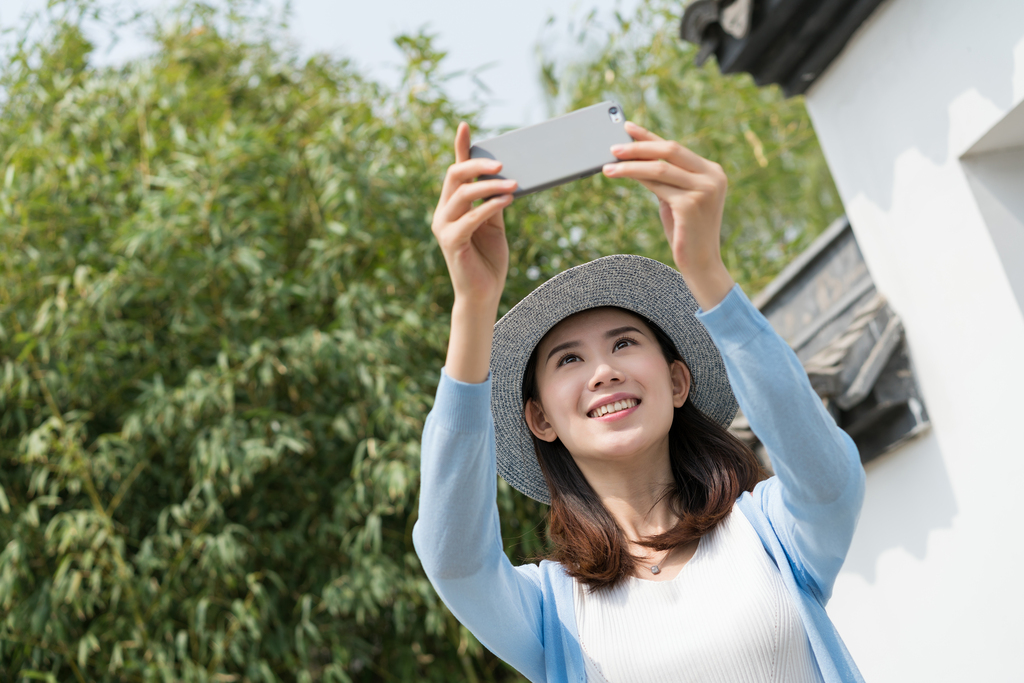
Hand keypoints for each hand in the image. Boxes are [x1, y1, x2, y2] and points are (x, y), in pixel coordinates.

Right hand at [432, 121, 515, 309]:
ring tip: (513, 184)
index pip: (455, 172)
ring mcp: (444, 227)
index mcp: (452, 207)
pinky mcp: (452, 242)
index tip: (465, 126)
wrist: (483, 295)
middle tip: (503, 163)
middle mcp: (443, 213)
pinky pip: (471, 216)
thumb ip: (493, 202)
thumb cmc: (488, 260)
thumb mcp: (494, 225)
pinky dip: (489, 205)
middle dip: (478, 165)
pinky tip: (508, 199)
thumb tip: (504, 178)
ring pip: (463, 193)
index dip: (459, 148)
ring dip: (490, 185)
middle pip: (455, 176)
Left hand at [602, 121, 734, 310]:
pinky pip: (657, 185)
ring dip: (631, 165)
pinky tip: (619, 176)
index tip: (628, 127)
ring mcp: (704, 189)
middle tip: (614, 146)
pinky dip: (635, 178)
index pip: (676, 148)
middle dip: (639, 146)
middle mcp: (712, 176)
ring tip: (608, 166)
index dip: (650, 137)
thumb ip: (665, 179)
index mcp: (712, 171)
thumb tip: (635, 159)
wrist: (701, 264)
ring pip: (660, 167)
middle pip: (670, 151)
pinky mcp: (691, 204)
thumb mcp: (675, 199)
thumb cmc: (685, 232)